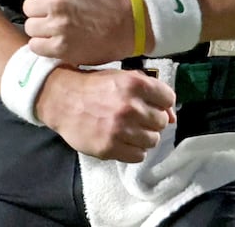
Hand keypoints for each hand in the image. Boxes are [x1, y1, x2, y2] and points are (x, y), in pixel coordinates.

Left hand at [18, 0, 134, 64]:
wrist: (126, 25)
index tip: (58, 0)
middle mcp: (56, 2)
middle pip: (28, 8)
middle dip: (41, 11)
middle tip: (59, 15)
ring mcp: (58, 26)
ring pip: (30, 27)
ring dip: (42, 29)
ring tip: (59, 28)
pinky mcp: (61, 48)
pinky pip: (35, 46)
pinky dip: (44, 45)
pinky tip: (57, 41)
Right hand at [36, 66, 175, 162]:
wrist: (61, 99)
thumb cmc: (93, 86)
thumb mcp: (121, 78)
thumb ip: (149, 92)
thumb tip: (172, 117)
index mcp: (134, 84)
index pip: (168, 99)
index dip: (161, 103)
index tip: (151, 105)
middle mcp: (130, 106)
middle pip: (161, 122)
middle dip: (151, 121)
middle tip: (135, 118)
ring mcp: (120, 129)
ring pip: (152, 141)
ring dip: (143, 137)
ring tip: (128, 130)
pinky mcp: (110, 147)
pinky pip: (139, 156)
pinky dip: (133, 150)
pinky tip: (122, 140)